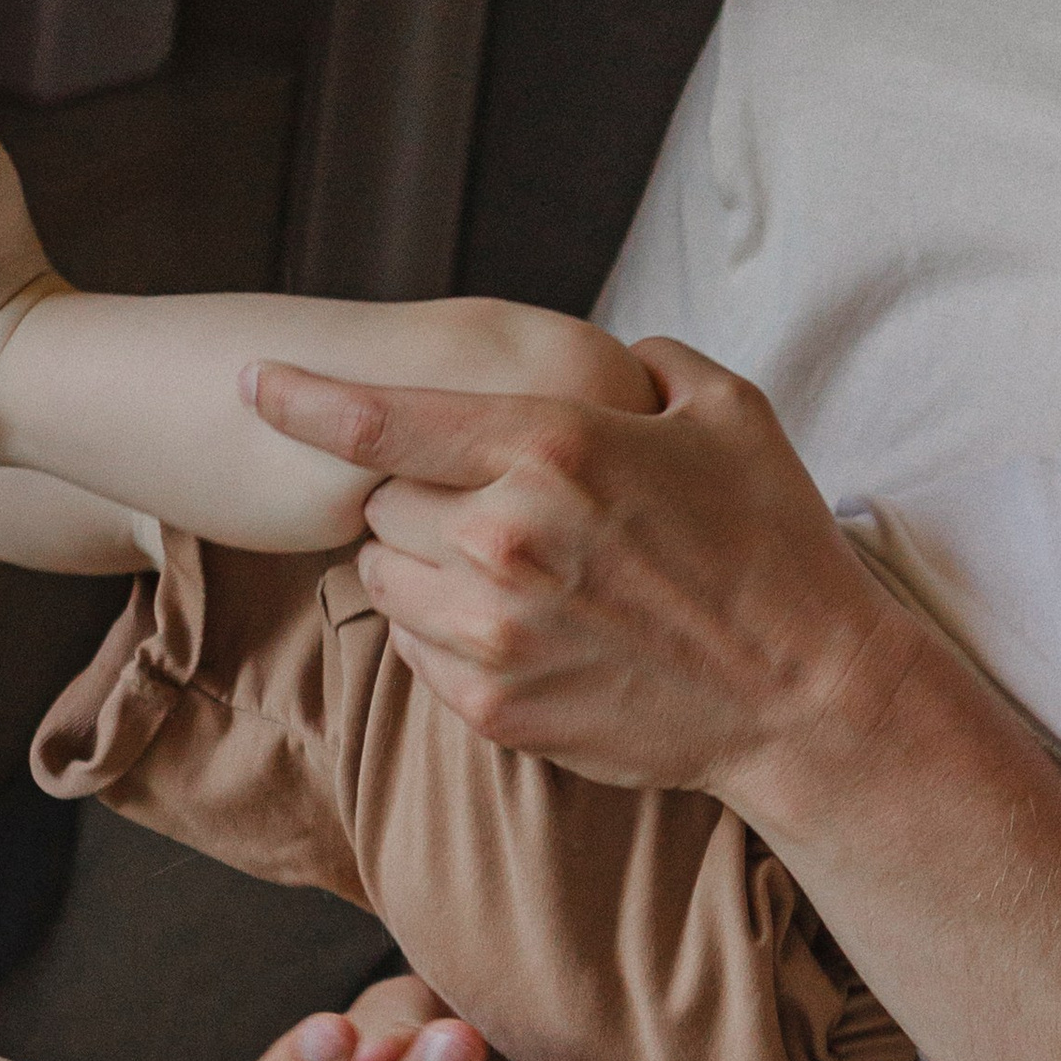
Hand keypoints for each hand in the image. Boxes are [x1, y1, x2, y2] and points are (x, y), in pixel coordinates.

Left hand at [244, 337, 919, 828]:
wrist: (805, 699)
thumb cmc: (773, 548)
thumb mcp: (727, 411)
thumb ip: (640, 363)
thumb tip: (597, 355)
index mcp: (553, 448)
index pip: (381, 418)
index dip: (303, 397)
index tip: (256, 382)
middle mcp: (505, 539)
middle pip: (384, 498)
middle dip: (422, 492)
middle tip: (497, 504)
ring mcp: (492, 631)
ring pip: (386, 575)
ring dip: (422, 562)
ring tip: (506, 566)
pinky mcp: (493, 706)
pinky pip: (416, 650)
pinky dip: (445, 630)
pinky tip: (519, 625)